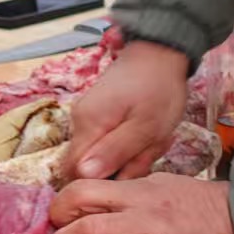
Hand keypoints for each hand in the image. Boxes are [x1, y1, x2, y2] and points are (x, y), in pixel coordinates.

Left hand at [48, 175, 233, 233]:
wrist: (232, 214)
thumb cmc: (190, 199)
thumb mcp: (154, 182)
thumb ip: (122, 192)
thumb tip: (86, 203)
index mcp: (135, 189)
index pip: (84, 190)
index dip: (61, 205)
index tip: (57, 217)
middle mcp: (141, 211)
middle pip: (88, 224)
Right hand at [64, 40, 190, 180]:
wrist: (159, 52)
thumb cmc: (158, 88)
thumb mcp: (147, 127)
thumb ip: (116, 153)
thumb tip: (85, 176)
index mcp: (88, 124)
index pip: (74, 171)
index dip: (98, 182)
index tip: (128, 174)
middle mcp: (79, 121)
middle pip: (87, 165)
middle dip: (116, 169)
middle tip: (145, 155)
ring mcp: (86, 117)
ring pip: (98, 155)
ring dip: (124, 157)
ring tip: (148, 143)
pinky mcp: (96, 114)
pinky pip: (104, 142)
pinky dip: (125, 146)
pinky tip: (143, 135)